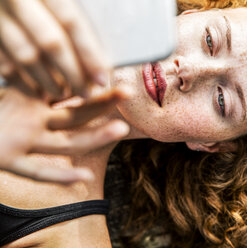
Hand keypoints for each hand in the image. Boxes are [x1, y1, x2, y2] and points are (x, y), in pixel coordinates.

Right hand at [0, 0, 108, 100]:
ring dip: (48, 81)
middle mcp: (18, 0)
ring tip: (63, 94)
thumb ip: (71, 22)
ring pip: (26, 55)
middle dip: (72, 73)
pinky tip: (38, 92)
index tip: (102, 78)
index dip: (89, 54)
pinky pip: (3, 63)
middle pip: (51, 43)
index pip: (71, 23)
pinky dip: (22, 82)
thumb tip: (99, 59)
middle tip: (85, 93)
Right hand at [0, 85, 128, 182]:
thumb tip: (66, 85)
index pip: (71, 96)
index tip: (121, 86)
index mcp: (31, 100)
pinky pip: (39, 171)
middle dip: (101, 103)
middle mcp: (29, 119)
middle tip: (127, 92)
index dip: (97, 92)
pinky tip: (84, 178)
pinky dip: (61, 175)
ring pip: (65, 141)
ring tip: (121, 129)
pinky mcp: (6, 161)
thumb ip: (34, 89)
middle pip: (74, 113)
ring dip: (94, 137)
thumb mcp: (16, 96)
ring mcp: (20, 141)